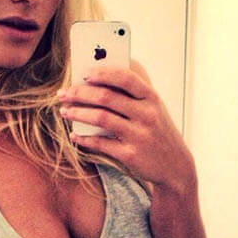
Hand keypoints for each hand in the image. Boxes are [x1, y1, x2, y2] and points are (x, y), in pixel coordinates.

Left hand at [57, 61, 194, 192]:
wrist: (175, 166)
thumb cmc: (157, 130)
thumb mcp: (153, 108)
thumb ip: (133, 92)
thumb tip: (99, 75)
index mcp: (152, 98)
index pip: (126, 78)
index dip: (103, 73)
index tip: (84, 72)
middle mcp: (147, 115)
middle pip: (106, 97)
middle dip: (80, 93)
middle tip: (63, 93)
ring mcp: (139, 135)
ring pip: (100, 118)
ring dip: (77, 113)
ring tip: (64, 111)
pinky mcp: (130, 155)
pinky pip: (100, 143)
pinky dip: (84, 138)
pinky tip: (74, 135)